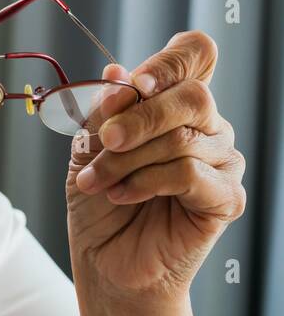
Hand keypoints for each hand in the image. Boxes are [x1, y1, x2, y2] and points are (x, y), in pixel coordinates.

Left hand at [67, 30, 245, 304]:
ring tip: (97, 182)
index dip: (168, 62)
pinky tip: (123, 196)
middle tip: (103, 142)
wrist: (105, 260)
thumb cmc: (98, 201)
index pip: (195, 55)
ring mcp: (222, 162)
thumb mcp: (88, 147)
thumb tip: (118, 73)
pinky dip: (145, 183)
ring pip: (182, 139)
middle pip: (193, 95)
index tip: (133, 83)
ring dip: (126, 160)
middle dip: (138, 118)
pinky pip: (188, 173)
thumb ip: (105, 111)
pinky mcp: (225, 198)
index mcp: (175, 102)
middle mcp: (207, 126)